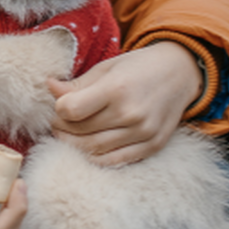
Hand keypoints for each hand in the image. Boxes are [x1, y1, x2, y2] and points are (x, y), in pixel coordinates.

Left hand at [49, 41, 203, 166]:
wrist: (180, 74)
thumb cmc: (138, 67)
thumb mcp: (106, 68)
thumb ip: (77, 84)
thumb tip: (49, 86)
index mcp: (116, 89)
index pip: (71, 110)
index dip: (58, 110)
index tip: (59, 105)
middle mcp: (130, 114)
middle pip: (80, 131)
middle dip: (61, 127)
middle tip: (57, 121)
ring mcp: (143, 133)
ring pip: (93, 150)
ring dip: (73, 144)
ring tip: (68, 133)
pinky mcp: (152, 146)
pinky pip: (114, 161)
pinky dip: (95, 157)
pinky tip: (87, 146)